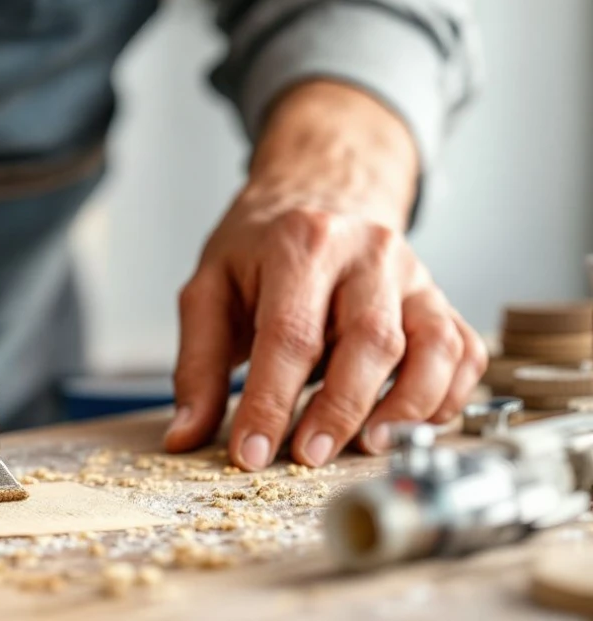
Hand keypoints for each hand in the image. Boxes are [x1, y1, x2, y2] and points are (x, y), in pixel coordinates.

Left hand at [164, 82, 486, 469]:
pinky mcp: (440, 299)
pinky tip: (410, 422)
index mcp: (300, 243)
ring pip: (433, 347)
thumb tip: (185, 435)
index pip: (289, 334)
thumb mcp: (210, 288)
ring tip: (367, 445)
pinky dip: (448, 396)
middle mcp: (368, 252)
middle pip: (371, 341)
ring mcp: (414, 274)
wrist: (319, 192)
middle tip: (308, 456)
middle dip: (340, 410)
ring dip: (406, 407)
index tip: (251, 454)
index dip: (270, 403)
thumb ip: (197, 364)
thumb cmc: (260, 248)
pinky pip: (463, 352)